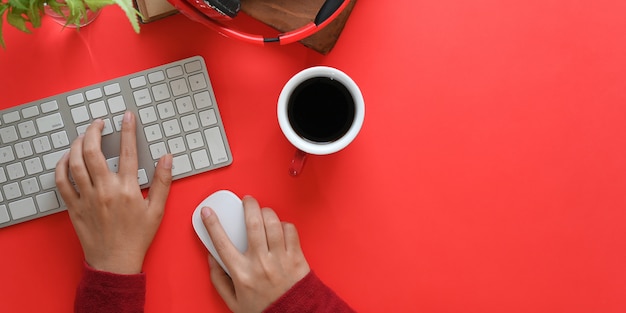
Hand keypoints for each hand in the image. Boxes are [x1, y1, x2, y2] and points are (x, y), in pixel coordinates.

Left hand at [55, 111, 172, 273]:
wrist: (115, 262)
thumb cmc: (137, 238)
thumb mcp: (157, 210)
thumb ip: (163, 182)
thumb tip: (167, 159)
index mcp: (127, 189)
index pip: (127, 151)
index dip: (128, 130)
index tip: (127, 116)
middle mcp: (105, 190)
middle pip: (93, 152)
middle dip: (94, 131)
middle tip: (99, 123)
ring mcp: (87, 198)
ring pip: (75, 163)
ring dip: (78, 144)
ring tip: (84, 137)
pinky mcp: (73, 207)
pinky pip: (62, 182)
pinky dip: (61, 166)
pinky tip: (67, 158)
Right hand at [201, 196, 310, 312]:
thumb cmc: (265, 309)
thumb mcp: (233, 301)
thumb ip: (219, 279)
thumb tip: (211, 257)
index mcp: (242, 273)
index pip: (222, 242)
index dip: (212, 224)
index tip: (207, 212)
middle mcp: (261, 263)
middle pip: (252, 223)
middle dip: (248, 205)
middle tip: (247, 200)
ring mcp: (280, 258)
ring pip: (273, 223)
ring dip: (266, 212)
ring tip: (263, 211)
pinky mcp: (297, 257)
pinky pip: (290, 230)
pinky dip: (284, 224)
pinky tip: (280, 228)